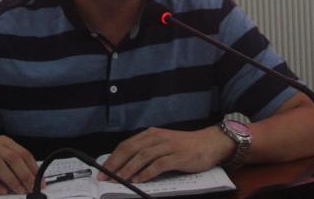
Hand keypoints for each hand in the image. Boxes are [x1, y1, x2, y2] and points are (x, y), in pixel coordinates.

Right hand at [0, 135, 37, 194]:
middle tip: (32, 188)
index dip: (33, 168)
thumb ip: (12, 161)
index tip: (41, 181)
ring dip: (11, 179)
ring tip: (19, 190)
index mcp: (2, 142)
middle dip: (25, 174)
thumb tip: (31, 177)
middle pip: (12, 158)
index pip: (22, 153)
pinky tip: (1, 191)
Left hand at [100, 126, 233, 183]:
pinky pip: (159, 165)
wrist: (211, 143)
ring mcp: (168, 146)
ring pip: (143, 156)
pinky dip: (147, 173)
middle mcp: (158, 138)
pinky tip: (139, 180)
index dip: (113, 157)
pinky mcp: (178, 156)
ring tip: (119, 180)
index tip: (103, 170)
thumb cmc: (186, 147)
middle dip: (116, 164)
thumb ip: (148, 152)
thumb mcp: (164, 144)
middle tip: (105, 177)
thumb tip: (126, 167)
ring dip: (129, 169)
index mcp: (152, 134)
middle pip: (131, 149)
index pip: (127, 144)